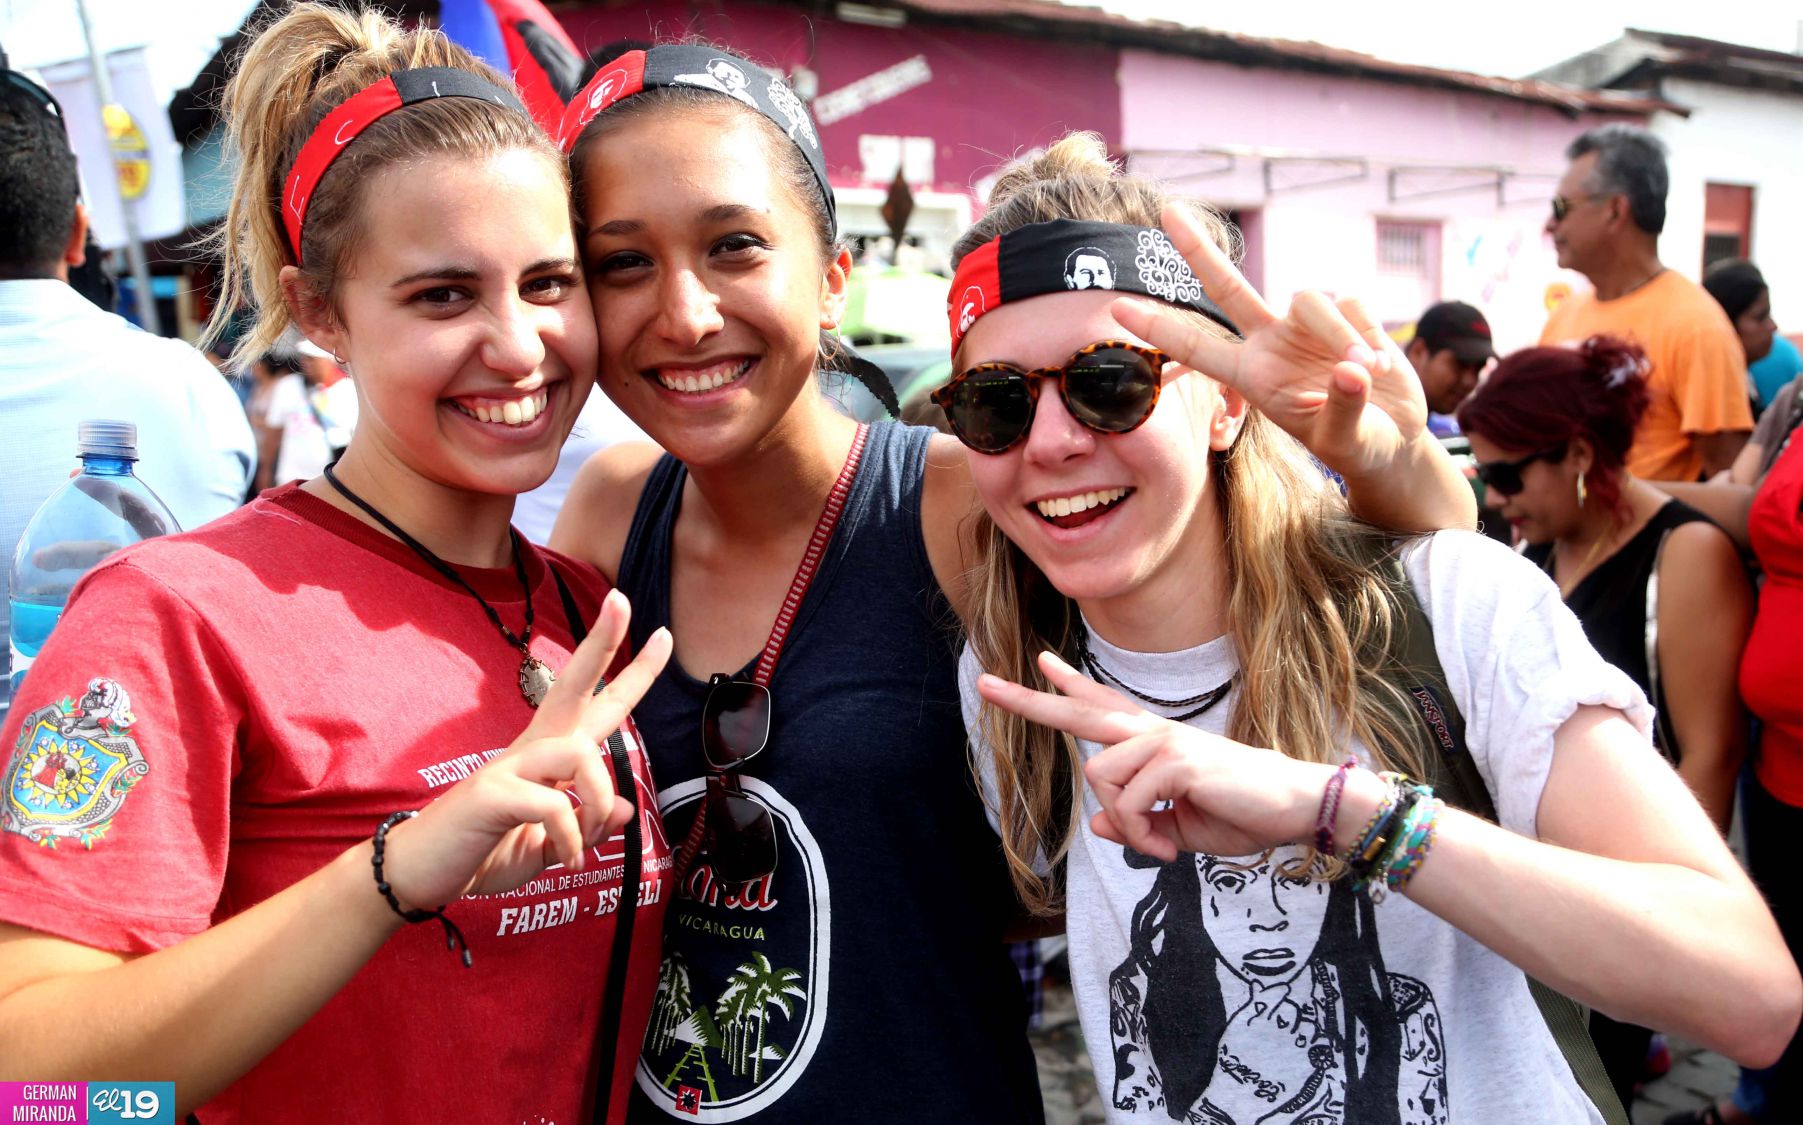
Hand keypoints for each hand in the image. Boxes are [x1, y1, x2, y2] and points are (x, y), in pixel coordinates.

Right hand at [381, 589, 671, 907]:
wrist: (421, 875)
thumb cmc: (483, 853)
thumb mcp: (548, 845)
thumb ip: (585, 824)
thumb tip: (624, 807)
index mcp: (547, 757)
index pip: (594, 702)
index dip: (629, 671)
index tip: (663, 635)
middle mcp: (530, 749)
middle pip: (573, 683)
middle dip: (602, 642)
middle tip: (622, 599)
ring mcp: (508, 767)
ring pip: (578, 753)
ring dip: (598, 799)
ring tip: (588, 841)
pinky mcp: (490, 794)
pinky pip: (553, 805)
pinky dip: (571, 837)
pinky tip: (565, 858)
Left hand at [975, 650, 1328, 860]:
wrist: (1291, 808)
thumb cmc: (1240, 813)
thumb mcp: (1176, 827)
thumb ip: (1135, 822)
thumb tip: (1096, 825)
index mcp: (1154, 741)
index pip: (1104, 703)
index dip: (1069, 684)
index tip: (1039, 661)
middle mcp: (1153, 733)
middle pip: (1081, 710)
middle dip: (1029, 701)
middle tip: (984, 683)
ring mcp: (1164, 742)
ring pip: (1100, 778)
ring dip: (1122, 825)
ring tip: (1153, 845)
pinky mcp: (1177, 760)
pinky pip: (1127, 804)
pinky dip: (1139, 836)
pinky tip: (1164, 848)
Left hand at [1113, 204, 1428, 481]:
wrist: (1394, 439)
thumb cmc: (1358, 446)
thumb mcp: (1346, 440)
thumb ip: (1343, 406)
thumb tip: (1351, 369)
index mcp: (1254, 376)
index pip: (1197, 348)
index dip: (1160, 328)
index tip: (1116, 308)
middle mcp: (1272, 343)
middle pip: (1229, 287)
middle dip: (1198, 251)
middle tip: (1167, 211)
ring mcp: (1307, 326)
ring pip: (1312, 299)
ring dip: (1341, 336)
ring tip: (1366, 373)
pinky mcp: (1346, 313)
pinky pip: (1353, 303)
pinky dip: (1369, 334)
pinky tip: (1381, 365)